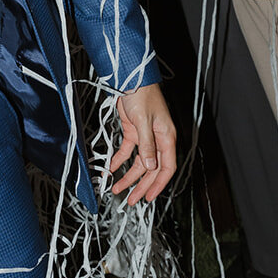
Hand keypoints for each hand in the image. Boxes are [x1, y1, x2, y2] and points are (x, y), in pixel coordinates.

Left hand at [109, 84, 175, 204]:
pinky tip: (111, 167)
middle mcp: (158, 140)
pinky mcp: (133, 131)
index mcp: (166, 138)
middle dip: (142, 185)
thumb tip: (149, 167)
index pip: (166, 168)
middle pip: (151, 169)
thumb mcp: (144, 122)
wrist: (131, 78)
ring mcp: (145, 136)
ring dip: (129, 176)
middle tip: (131, 199)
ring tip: (118, 188)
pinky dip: (120, 160)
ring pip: (139, 162)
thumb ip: (147, 145)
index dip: (158, 184)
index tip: (149, 197)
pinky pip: (128, 151)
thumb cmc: (143, 95)